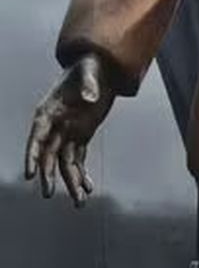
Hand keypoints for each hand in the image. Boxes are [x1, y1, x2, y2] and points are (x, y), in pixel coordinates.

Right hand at [23, 53, 116, 206]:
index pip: (36, 137)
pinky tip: (88, 188)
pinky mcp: (80, 136)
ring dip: (70, 181)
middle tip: (49, 194)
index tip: (29, 174)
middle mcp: (54, 125)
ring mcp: (67, 132)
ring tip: (79, 201)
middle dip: (48, 175)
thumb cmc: (90, 66)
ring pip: (64, 162)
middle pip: (48, 155)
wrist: (101, 68)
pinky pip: (78, 159)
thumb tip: (89, 98)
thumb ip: (89, 84)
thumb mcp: (90, 70)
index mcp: (48, 111)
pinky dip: (82, 173)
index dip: (32, 156)